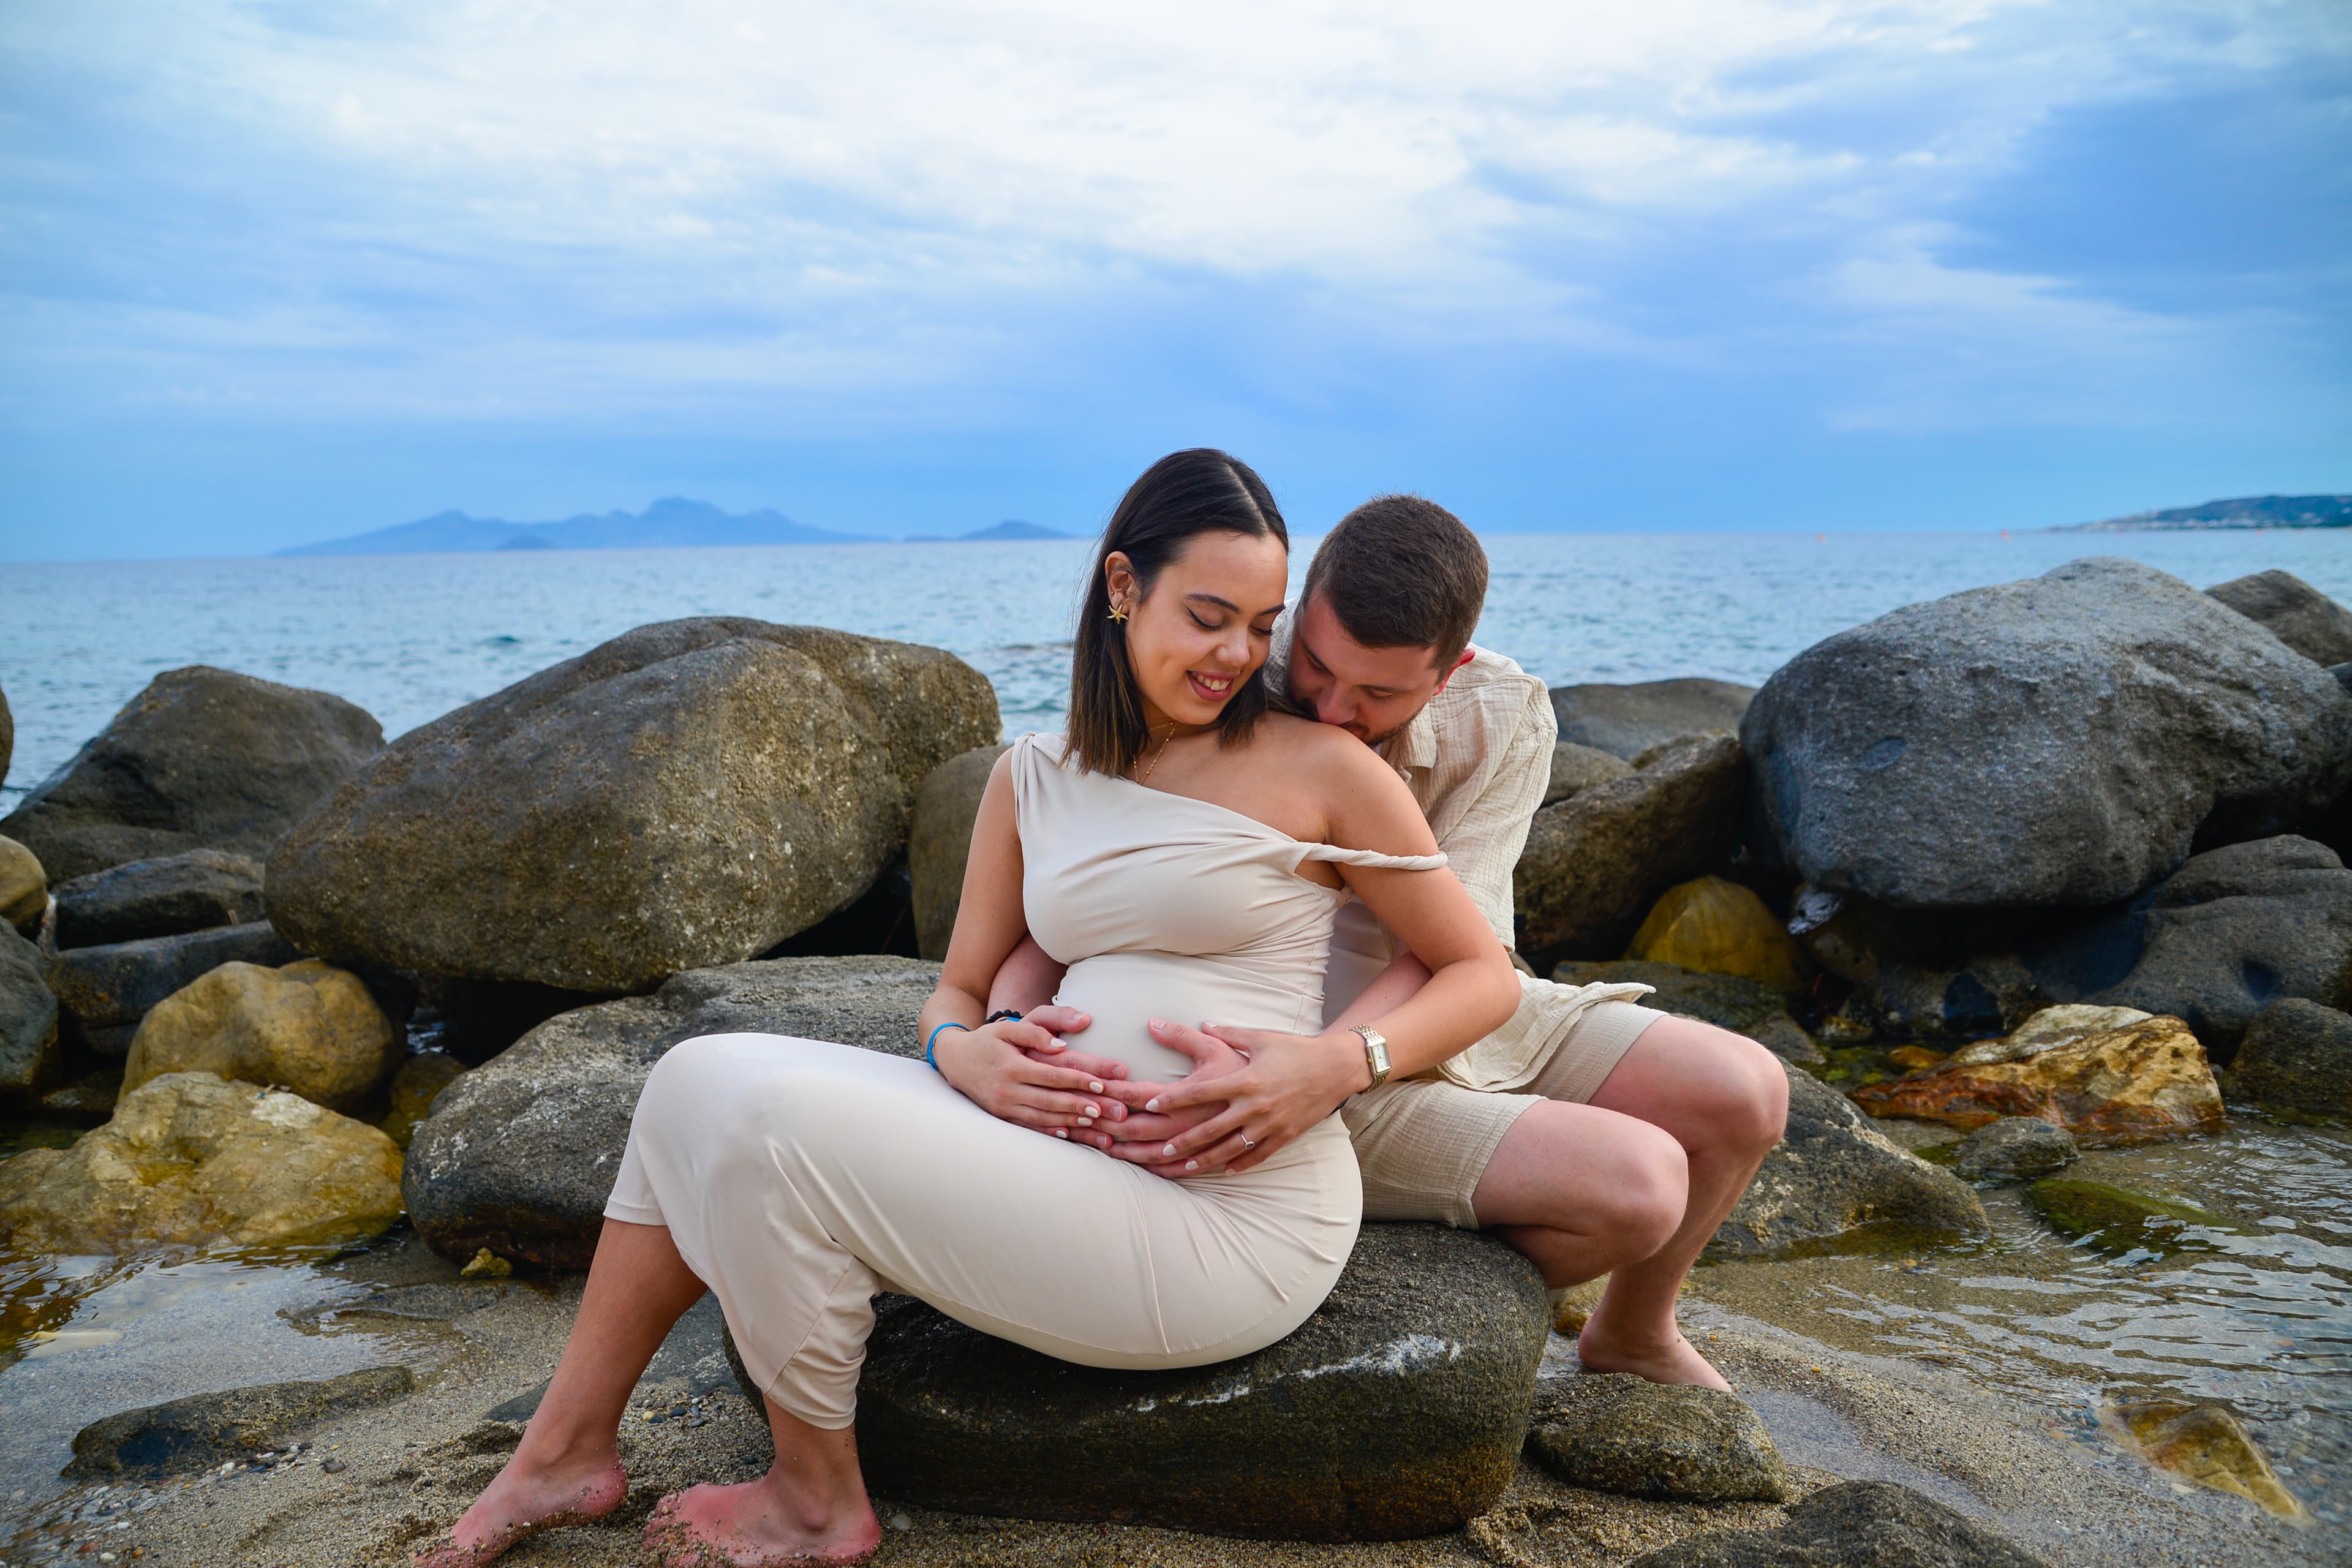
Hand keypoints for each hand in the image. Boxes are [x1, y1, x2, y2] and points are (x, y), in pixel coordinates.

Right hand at [933, 1018, 1128, 1139]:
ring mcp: (1003, 1107)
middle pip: (1050, 1101)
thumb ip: (1035, 1032)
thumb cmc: (986, 1040)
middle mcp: (1007, 1090)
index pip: (1052, 1075)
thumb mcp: (1007, 1028)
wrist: (954, 1060)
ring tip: (1094, 1123)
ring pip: (1042, 1118)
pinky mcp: (1001, 1117)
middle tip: (1106, 1110)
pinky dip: (1049, 1132)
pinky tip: (1068, 1134)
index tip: (1102, 1083)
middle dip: (1080, 1106)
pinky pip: (1029, 1127)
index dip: (1078, 1080)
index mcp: (1012, 1066)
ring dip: (1069, 1122)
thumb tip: (1062, 1045)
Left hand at [1130, 1021, 1365, 1174]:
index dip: (1172, 1100)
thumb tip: (1202, 1024)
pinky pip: (1258, 1155)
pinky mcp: (1285, 1136)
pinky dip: (1239, 1164)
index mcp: (1244, 1079)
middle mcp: (1254, 1105)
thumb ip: (1227, 1033)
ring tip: (1184, 1166)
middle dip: (1183, 1140)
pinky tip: (1224, 1170)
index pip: (1198, 1093)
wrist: (1336, 1067)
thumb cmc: (1296, 1049)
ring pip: (1230, 1148)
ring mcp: (1269, 1124)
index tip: (1149, 1105)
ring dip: (1205, 1159)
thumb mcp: (1260, 1038)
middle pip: (1209, 1128)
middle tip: (1160, 1148)